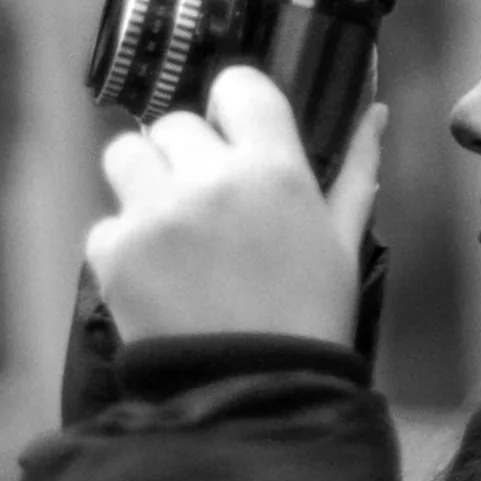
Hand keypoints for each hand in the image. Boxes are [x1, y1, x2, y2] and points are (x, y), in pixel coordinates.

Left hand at [85, 66, 386, 346]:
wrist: (254, 395)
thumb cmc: (310, 318)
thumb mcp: (344, 243)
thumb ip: (356, 170)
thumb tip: (373, 111)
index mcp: (275, 169)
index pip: (237, 85)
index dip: (232, 107)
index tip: (234, 135)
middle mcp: (210, 180)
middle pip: (174, 124)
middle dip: (187, 157)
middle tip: (207, 206)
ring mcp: (156, 214)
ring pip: (125, 156)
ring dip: (143, 183)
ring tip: (171, 230)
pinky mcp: (114, 253)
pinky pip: (107, 222)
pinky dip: (125, 247)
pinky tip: (157, 279)